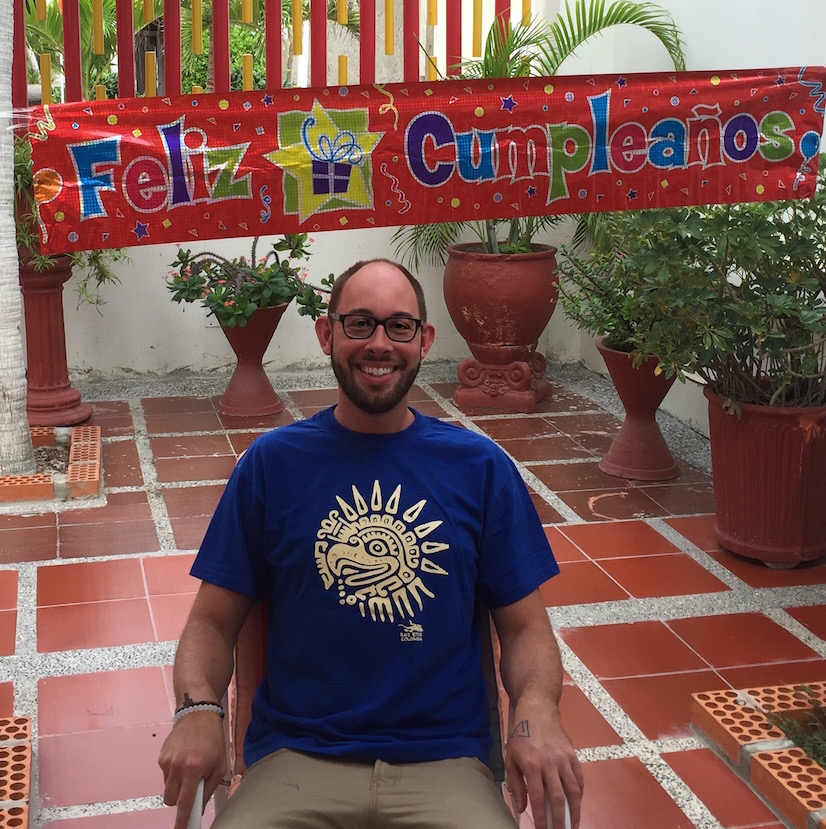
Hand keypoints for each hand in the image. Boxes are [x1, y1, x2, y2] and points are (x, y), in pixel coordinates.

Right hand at [158, 711, 226, 828]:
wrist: (198, 714)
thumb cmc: (213, 740)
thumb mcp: (219, 765)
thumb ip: (209, 789)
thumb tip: (199, 808)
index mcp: (193, 769)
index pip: (184, 802)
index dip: (182, 820)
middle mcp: (176, 767)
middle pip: (171, 800)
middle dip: (180, 799)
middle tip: (192, 786)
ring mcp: (166, 762)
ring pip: (167, 788)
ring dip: (177, 785)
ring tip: (189, 767)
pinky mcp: (160, 757)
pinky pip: (165, 775)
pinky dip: (173, 773)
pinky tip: (183, 758)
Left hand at [504, 715, 582, 828]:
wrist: (537, 710)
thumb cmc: (520, 736)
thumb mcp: (510, 758)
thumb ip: (516, 784)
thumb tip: (521, 807)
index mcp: (531, 765)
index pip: (538, 798)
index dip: (541, 818)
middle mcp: (549, 763)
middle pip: (557, 798)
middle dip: (560, 820)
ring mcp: (563, 759)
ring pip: (572, 790)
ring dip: (574, 811)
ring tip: (573, 825)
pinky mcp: (573, 754)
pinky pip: (579, 778)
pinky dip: (580, 793)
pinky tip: (578, 803)